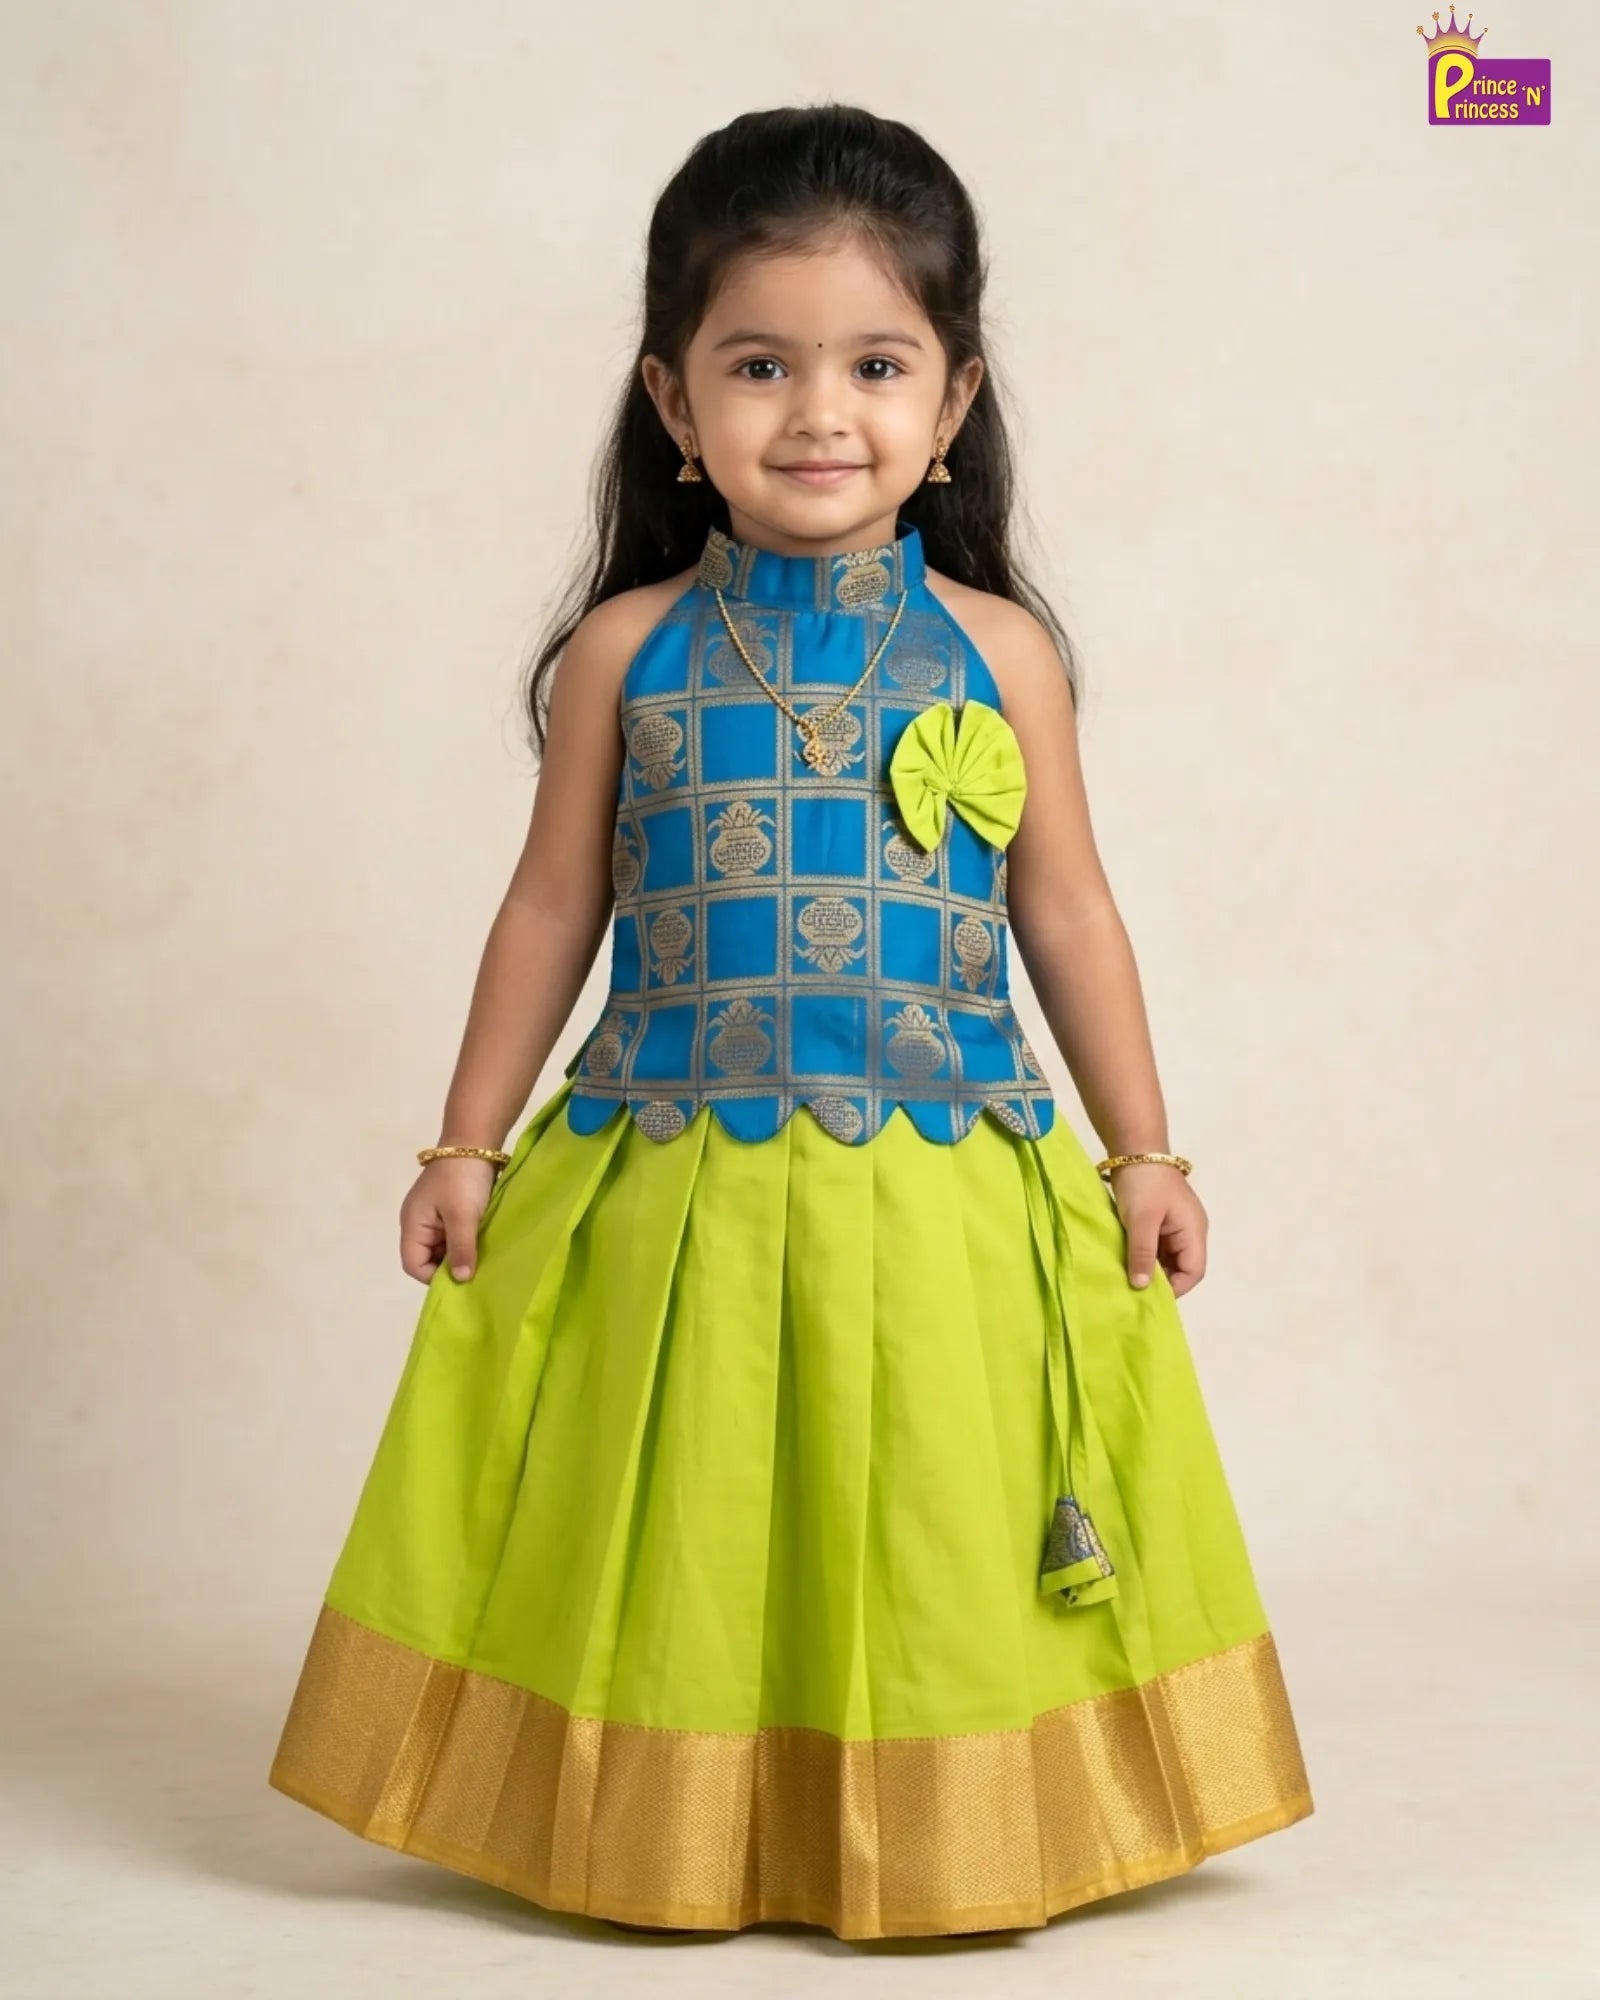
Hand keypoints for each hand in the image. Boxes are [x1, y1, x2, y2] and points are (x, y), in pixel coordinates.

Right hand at [399, 1158, 498, 1283]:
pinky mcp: (450, 1209)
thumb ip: (461, 1248)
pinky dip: (467, 1241)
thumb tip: (461, 1280)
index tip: (462, 1277)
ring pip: (444, 1247)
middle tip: (476, 1271)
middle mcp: (420, 1223)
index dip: (434, 1277)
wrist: (475, 1140)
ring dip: (461, 1253)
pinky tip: (484, 1243)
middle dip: (450, 1266)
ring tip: (483, 1258)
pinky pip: (454, 1234)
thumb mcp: (463, 1216)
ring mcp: (435, 1216)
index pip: (413, 1265)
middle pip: (428, 1258)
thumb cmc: (463, 1178)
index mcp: (413, 1224)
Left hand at [1105, 1163, 1207, 1298]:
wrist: (1135, 1149)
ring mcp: (1175, 1226)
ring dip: (1150, 1268)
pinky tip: (1128, 1260)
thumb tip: (1141, 1287)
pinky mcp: (1160, 1221)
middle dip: (1161, 1280)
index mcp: (1193, 1232)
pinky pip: (1157, 1247)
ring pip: (1167, 1258)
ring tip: (1128, 1278)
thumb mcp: (1141, 1221)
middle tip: (1134, 1290)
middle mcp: (1189, 1232)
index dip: (1175, 1288)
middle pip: (1181, 1267)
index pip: (1194, 1271)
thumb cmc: (1143, 1183)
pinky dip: (1144, 1255)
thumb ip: (1142, 1254)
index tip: (1149, 1295)